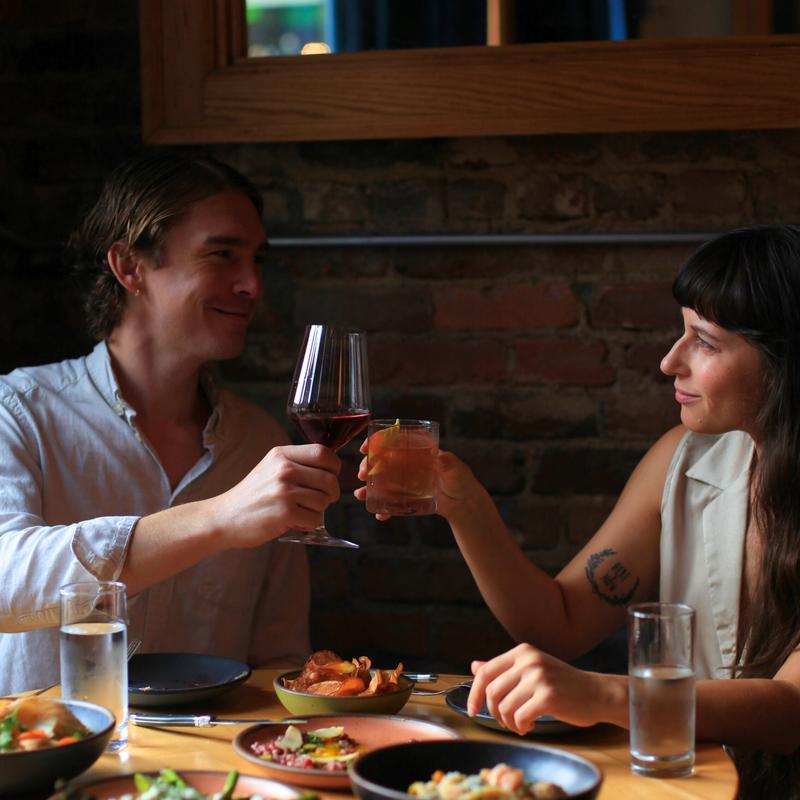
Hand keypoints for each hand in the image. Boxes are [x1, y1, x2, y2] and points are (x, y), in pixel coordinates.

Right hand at [213, 444, 340, 545]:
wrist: (224, 517)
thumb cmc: (252, 495)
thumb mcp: (271, 468)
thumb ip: (297, 464)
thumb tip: (332, 469)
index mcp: (281, 454)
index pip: (323, 453)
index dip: (334, 467)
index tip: (331, 476)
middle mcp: (284, 469)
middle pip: (329, 479)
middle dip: (331, 493)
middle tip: (322, 500)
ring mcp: (284, 491)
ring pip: (324, 501)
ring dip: (318, 510)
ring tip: (300, 510)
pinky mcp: (285, 513)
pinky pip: (315, 519)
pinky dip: (309, 524)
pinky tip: (294, 521)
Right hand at [353, 440, 480, 520]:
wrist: (464, 503)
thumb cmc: (461, 480)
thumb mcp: (456, 468)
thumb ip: (449, 462)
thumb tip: (442, 456)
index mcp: (416, 451)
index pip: (393, 440)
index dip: (377, 441)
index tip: (365, 447)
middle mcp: (407, 464)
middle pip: (381, 461)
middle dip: (367, 466)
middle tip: (361, 474)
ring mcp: (405, 482)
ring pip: (381, 482)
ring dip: (368, 487)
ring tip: (360, 494)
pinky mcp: (407, 499)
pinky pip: (391, 503)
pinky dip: (383, 509)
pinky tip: (378, 514)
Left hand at [468, 643, 611, 734]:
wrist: (597, 693)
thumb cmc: (563, 684)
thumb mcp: (531, 670)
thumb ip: (503, 669)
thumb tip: (474, 666)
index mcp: (522, 652)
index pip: (486, 672)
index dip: (474, 693)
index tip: (473, 710)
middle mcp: (529, 660)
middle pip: (492, 692)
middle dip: (495, 712)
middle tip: (506, 721)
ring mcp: (539, 677)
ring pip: (504, 707)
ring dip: (509, 723)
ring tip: (521, 724)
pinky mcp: (548, 696)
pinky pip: (519, 717)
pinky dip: (521, 726)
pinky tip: (530, 725)